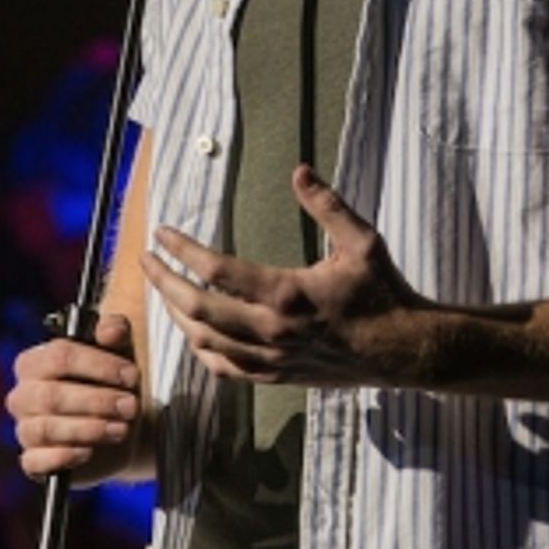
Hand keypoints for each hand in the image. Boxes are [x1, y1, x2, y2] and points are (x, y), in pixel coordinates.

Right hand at [5, 312, 143, 479]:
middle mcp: (23, 395)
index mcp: (36, 362)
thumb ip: (114, 332)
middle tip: (130, 406)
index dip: (98, 365)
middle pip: (52, 395)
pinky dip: (63, 457)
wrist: (120, 425)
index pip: (60, 356)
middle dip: (97, 401)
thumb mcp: (119, 351)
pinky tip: (88, 451)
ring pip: (46, 428)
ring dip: (89, 429)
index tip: (131, 375)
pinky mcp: (33, 461)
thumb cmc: (111, 382)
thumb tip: (108, 330)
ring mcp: (25, 429)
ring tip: (121, 429)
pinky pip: (36, 461)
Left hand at [141, 166, 424, 386]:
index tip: (162, 233)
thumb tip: (299, 171)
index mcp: (288, 294)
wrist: (403, 351)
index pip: (217, 271)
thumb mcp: (362, 241)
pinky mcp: (276, 377)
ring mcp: (272, 360)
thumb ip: (327, 205)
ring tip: (161, 291)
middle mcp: (272, 332)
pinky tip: (192, 333)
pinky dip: (200, 351)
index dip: (182, 250)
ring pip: (204, 343)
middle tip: (144, 260)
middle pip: (197, 309)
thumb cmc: (383, 292)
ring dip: (175, 316)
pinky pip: (224, 370)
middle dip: (163, 282)